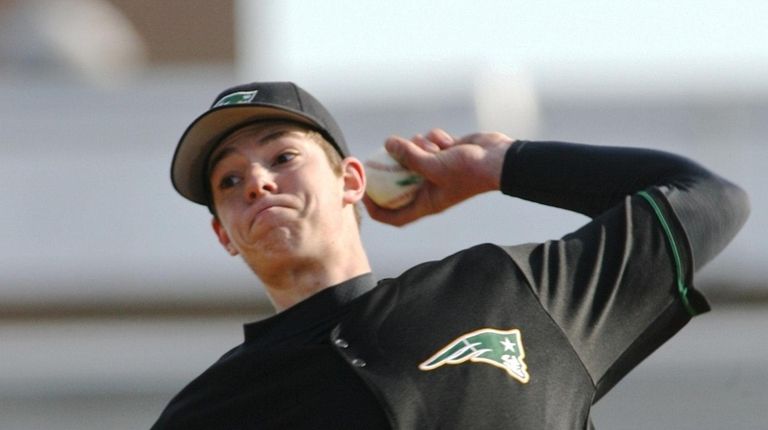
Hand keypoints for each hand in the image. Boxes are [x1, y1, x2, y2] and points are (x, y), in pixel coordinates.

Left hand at [363, 128, 513, 225]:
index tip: (363, 193)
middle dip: (391, 166)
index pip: (394, 216)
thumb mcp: (434, 164)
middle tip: (379, 153)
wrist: (498, 158)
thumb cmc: (470, 170)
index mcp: (426, 202)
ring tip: (433, 146)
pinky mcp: (443, 154)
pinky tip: (449, 141)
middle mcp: (429, 189)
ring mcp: (436, 170)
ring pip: (412, 155)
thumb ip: (409, 156)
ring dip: (418, 145)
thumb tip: (387, 144)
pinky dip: (434, 138)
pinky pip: (427, 142)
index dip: (376, 209)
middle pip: (398, 182)